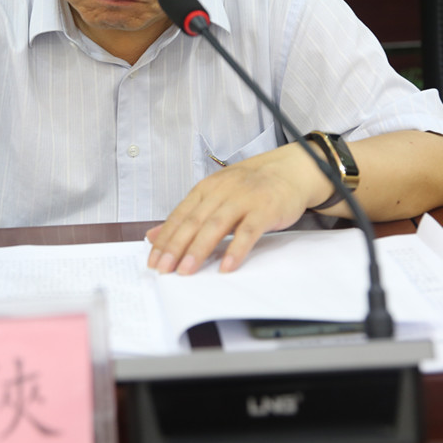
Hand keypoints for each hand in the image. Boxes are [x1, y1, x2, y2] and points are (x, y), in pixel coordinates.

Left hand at [147, 142, 325, 275]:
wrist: (289, 171)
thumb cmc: (249, 187)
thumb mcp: (213, 196)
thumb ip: (186, 216)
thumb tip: (153, 236)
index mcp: (205, 189)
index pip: (179, 216)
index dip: (164, 239)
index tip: (153, 261)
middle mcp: (220, 192)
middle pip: (193, 221)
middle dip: (175, 247)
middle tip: (164, 269)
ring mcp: (243, 200)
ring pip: (216, 226)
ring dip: (199, 250)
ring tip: (186, 271)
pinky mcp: (264, 210)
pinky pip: (248, 232)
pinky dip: (236, 250)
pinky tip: (226, 267)